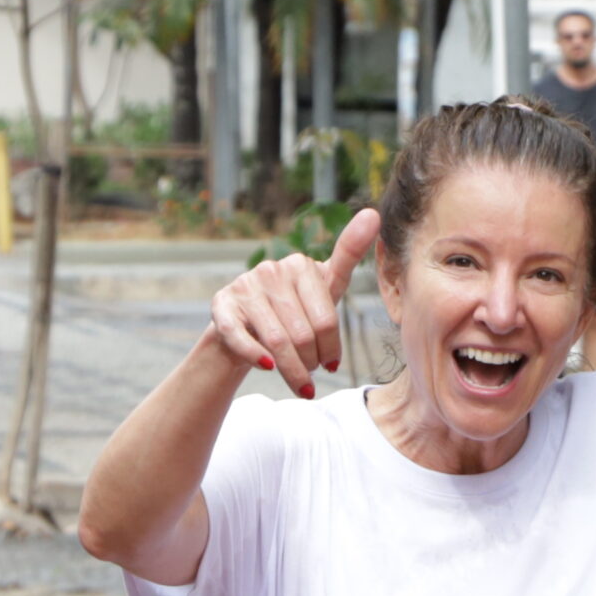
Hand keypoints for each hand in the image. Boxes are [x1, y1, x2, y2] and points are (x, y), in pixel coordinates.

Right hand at [208, 206, 379, 398]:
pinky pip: (242, 338)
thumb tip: (372, 213)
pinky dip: (257, 358)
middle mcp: (271, 271)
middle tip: (313, 373)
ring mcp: (245, 286)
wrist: (246, 327)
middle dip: (312, 362)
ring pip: (277, 341)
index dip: (331, 348)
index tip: (333, 365)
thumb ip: (347, 257)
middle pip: (303, 334)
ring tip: (299, 383)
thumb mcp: (324, 289)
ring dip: (291, 370)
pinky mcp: (222, 305)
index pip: (326, 320)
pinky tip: (267, 367)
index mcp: (301, 266)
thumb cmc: (294, 309)